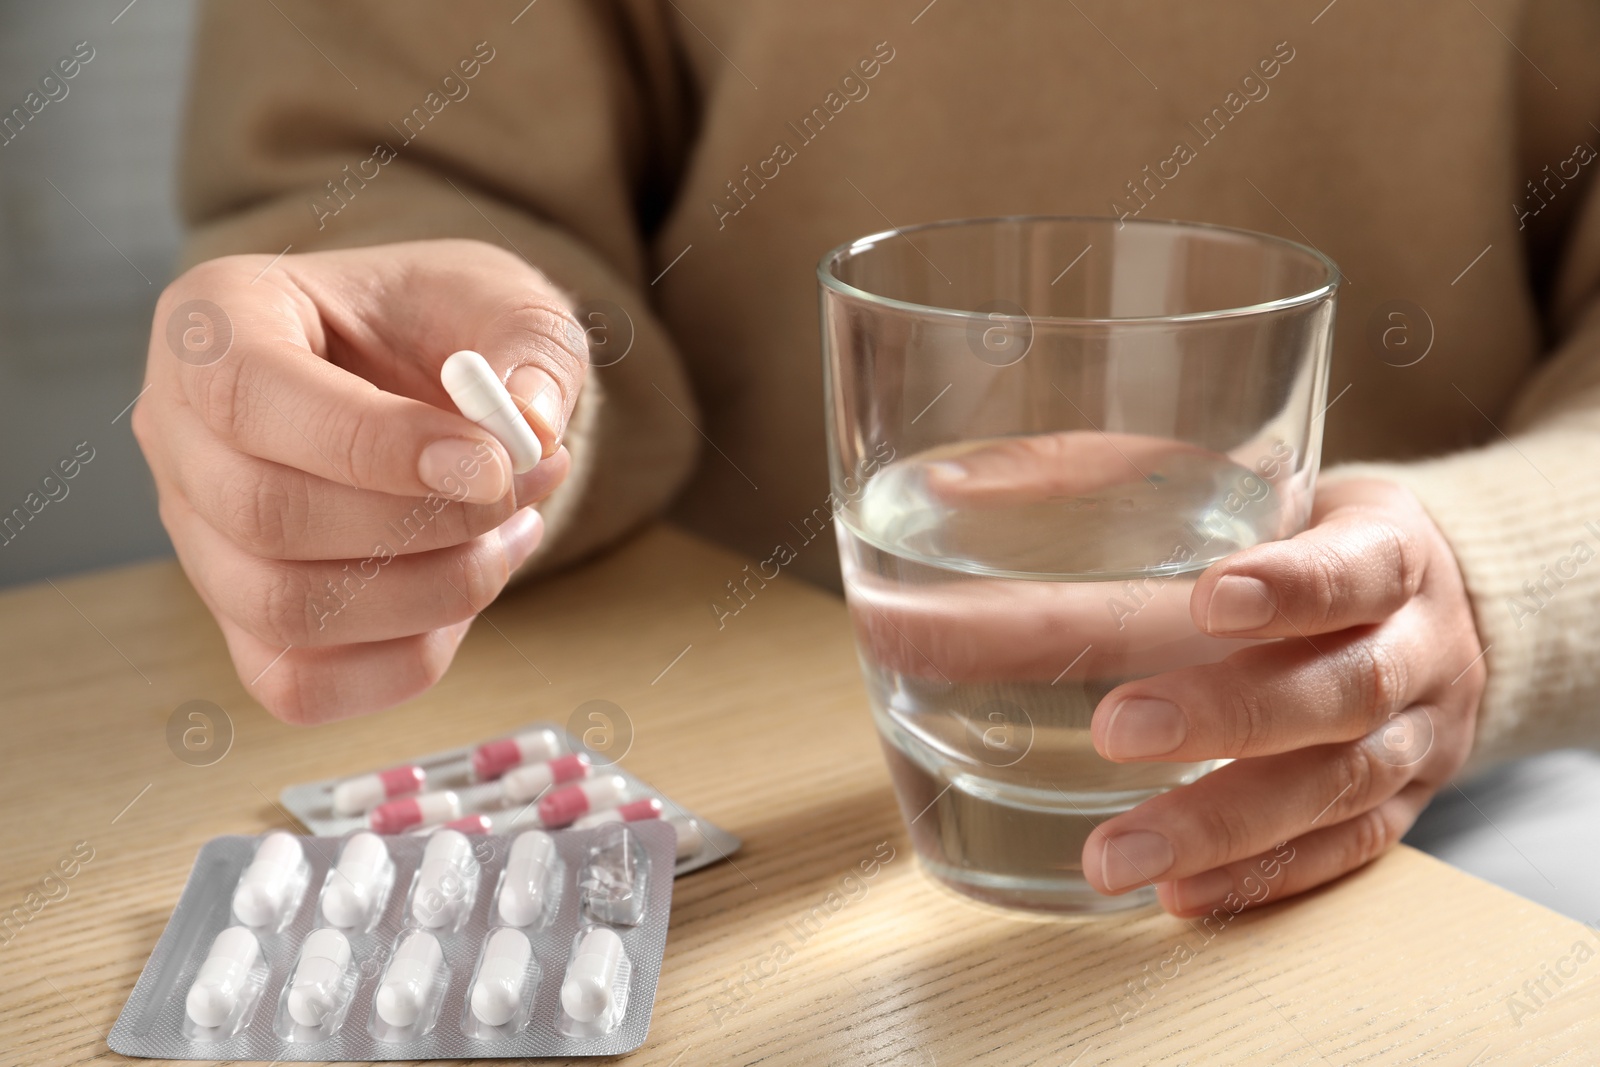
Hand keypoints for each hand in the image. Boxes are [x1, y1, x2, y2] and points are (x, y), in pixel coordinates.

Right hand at [133, 239, 585, 722]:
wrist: (437, 375)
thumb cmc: (450, 325)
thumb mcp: (508, 300)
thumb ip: (531, 350)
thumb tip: (531, 430)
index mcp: (217, 318)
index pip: (248, 393)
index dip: (372, 443)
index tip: (491, 463)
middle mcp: (178, 430)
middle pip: (263, 514)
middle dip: (422, 523)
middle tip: (522, 490)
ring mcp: (199, 536)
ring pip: (283, 610)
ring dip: (431, 590)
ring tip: (512, 529)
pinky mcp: (242, 621)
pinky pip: (303, 684)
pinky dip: (408, 657)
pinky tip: (467, 583)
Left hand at [1082, 477, 1485, 913]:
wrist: (1431, 604)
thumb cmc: (1299, 537)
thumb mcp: (1247, 485)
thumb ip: (1113, 478)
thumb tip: (945, 485)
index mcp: (1389, 550)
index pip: (1356, 567)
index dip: (1293, 586)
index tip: (1209, 598)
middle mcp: (1415, 651)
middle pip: (1338, 690)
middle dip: (1226, 715)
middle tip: (1117, 729)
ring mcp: (1414, 742)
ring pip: (1333, 790)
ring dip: (1218, 826)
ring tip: (1112, 854)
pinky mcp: (1396, 813)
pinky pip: (1337, 855)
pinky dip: (1256, 878)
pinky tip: (1176, 893)